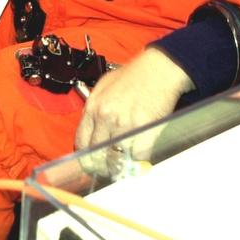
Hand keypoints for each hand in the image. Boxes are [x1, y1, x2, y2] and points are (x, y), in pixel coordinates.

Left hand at [74, 48, 192, 157]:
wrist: (158, 69)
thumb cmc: (133, 76)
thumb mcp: (104, 87)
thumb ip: (94, 108)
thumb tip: (91, 131)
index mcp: (93, 106)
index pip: (81, 142)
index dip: (86, 157)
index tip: (92, 163)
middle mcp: (106, 116)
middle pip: (97, 154)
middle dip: (102, 166)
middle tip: (110, 170)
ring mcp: (124, 123)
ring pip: (116, 158)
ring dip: (121, 166)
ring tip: (124, 167)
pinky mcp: (144, 128)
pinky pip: (138, 155)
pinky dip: (139, 160)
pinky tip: (140, 157)